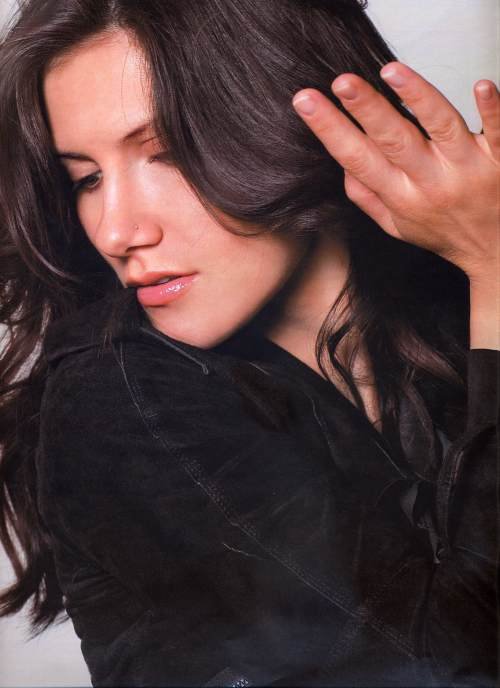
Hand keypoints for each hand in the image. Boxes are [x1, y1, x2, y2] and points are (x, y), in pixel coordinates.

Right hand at [291, 61, 499, 283]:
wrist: (496, 253)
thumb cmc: (445, 233)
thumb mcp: (396, 227)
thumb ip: (367, 196)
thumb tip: (343, 165)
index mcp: (401, 197)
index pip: (357, 158)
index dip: (330, 129)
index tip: (306, 101)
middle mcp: (430, 182)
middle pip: (393, 140)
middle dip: (365, 110)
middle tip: (341, 82)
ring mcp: (467, 169)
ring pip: (441, 127)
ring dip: (416, 98)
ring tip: (391, 71)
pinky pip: (497, 131)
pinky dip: (491, 110)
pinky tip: (482, 87)